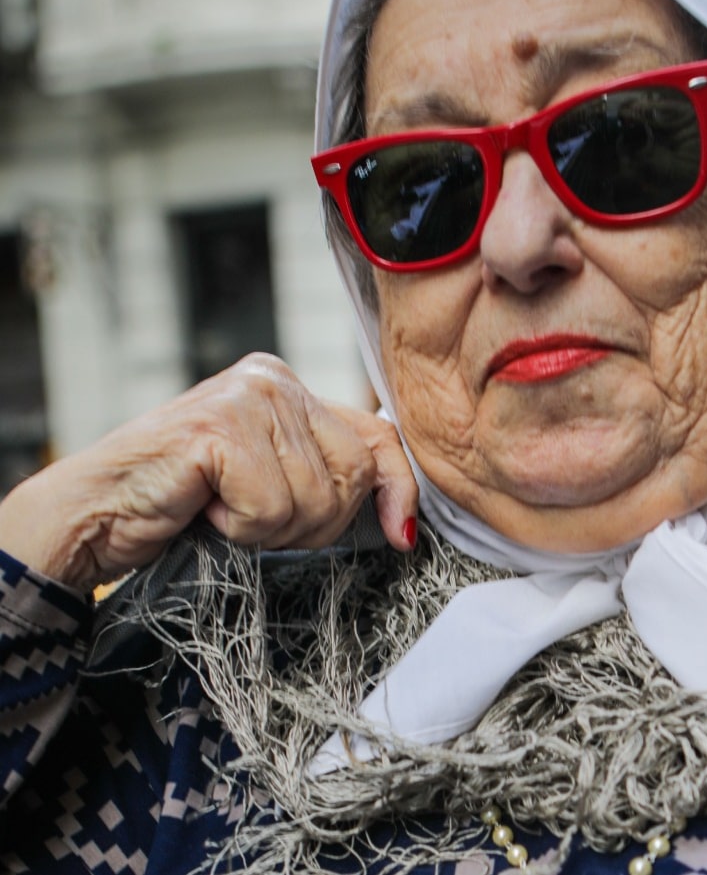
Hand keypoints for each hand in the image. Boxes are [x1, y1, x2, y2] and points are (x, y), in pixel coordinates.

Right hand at [0, 353, 417, 590]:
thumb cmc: (183, 505)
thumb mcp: (270, 484)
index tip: (400, 535)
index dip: (397, 488)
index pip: (378, 435)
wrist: (94, 514)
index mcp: (289, 387)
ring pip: (315, 499)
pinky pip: (272, 508)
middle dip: (314, 523)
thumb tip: (403, 520)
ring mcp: (247, 399)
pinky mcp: (220, 428)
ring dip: (269, 530)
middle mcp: (274, 380)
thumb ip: (325, 477)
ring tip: (221, 511)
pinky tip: (203, 510)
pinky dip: (239, 529)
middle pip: (353, 475)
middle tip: (254, 520)